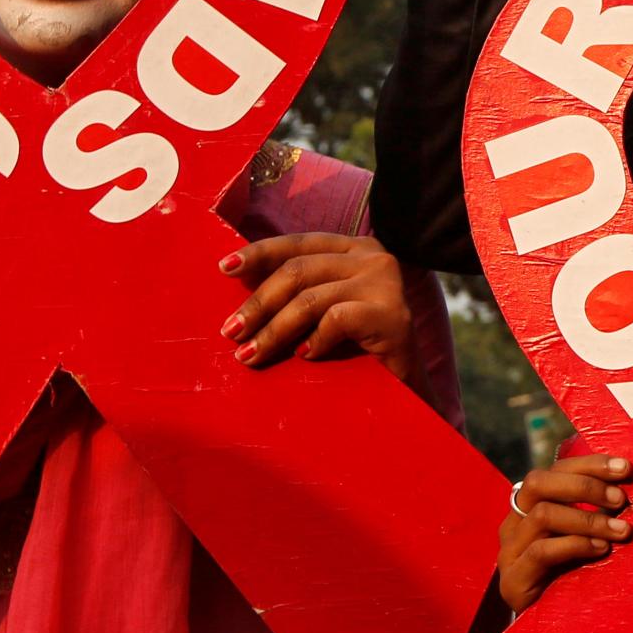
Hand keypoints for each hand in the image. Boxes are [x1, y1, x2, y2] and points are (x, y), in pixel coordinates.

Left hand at [221, 233, 420, 382]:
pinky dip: (314, 340)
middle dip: (258, 303)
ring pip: (310, 299)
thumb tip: (239, 289)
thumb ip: (300, 291)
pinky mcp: (393, 314)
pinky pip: (336, 320)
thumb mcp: (326, 309)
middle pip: (298, 271)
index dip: (259, 252)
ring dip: (273, 330)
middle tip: (231, 332)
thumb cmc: (358, 350)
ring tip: (251, 354)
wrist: (408, 390)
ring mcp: (386, 284)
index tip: (224, 267)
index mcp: (355, 248)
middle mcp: (373, 257)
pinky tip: (305, 356)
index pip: (298, 242)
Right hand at [499, 453, 632, 612]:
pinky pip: (542, 551)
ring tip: (621, 530)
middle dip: (586, 485)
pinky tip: (601, 550)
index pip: (554, 470)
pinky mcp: (512, 580)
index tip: (625, 468)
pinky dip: (576, 545)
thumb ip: (596, 512)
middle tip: (621, 500)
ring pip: (543, 514)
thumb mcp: (585, 538)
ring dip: (588, 519)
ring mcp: (509, 552)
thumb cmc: (574, 576)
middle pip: (539, 483)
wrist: (548, 630)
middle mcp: (514, 523)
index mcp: (529, 507)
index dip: (590, 464)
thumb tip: (632, 486)